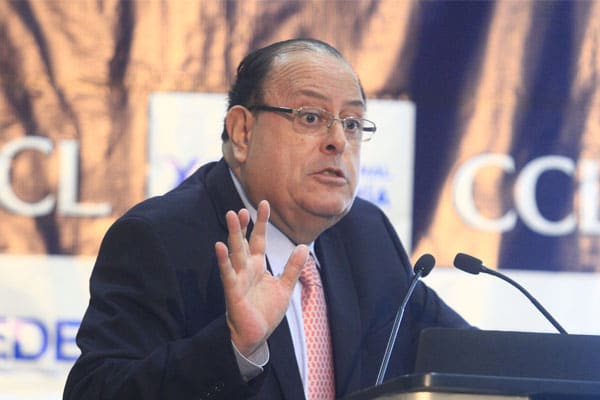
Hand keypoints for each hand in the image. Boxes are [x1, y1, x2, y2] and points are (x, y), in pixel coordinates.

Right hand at [215, 200, 308, 356]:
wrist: (256, 335)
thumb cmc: (267, 311)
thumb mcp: (285, 286)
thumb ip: (293, 267)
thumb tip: (303, 247)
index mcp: (257, 265)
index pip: (259, 239)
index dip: (261, 222)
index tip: (264, 203)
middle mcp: (246, 268)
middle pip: (243, 241)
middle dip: (242, 225)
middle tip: (241, 207)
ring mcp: (238, 278)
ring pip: (235, 252)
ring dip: (233, 234)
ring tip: (231, 216)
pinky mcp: (233, 290)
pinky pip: (228, 273)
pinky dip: (223, 260)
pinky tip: (220, 245)